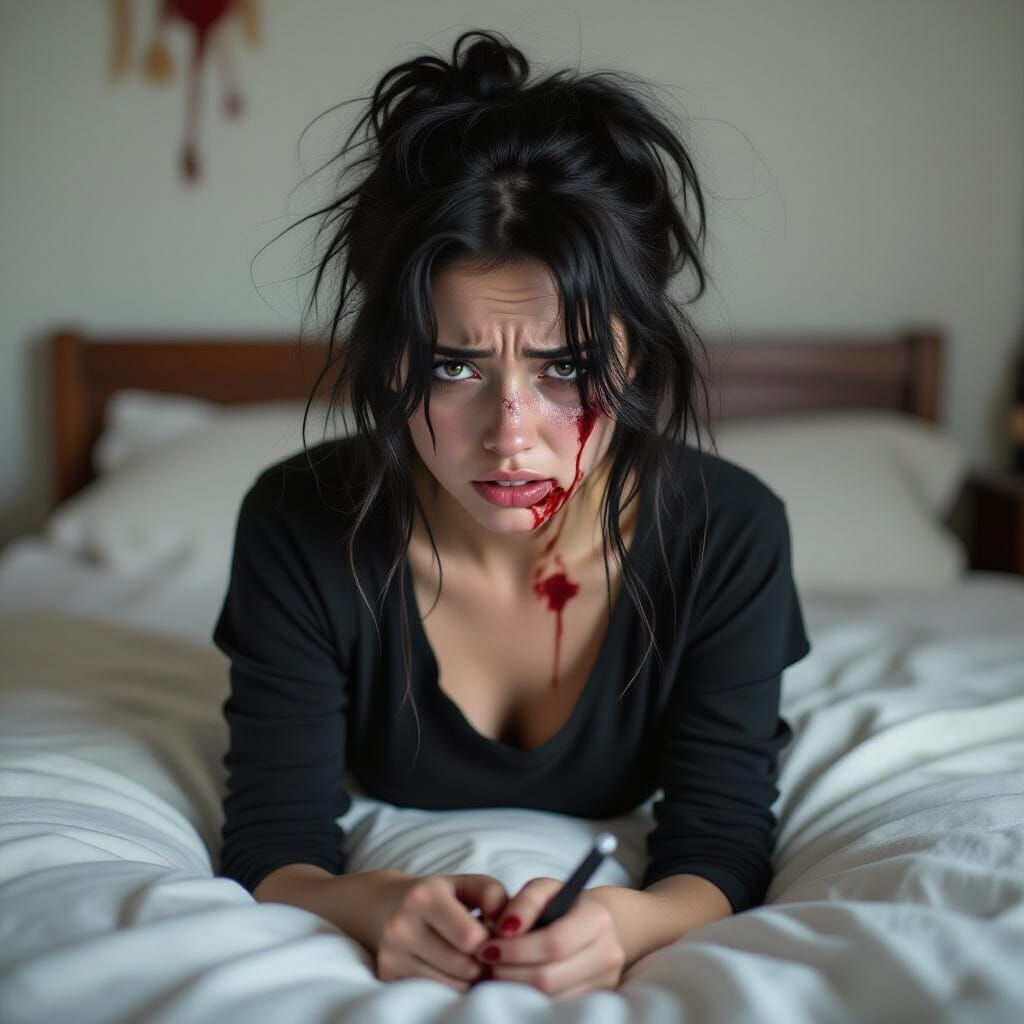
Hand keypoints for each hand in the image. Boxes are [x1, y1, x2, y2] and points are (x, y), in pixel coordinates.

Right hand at [370, 873, 509, 992]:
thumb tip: (506, 926)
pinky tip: (450, 968)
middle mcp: (402, 924)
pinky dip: (450, 985)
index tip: (490, 932)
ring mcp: (392, 952)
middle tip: (483, 951)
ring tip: (468, 958)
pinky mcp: (387, 974)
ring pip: (451, 985)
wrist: (384, 904)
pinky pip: (434, 993)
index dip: (490, 939)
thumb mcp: (466, 883)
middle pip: (463, 966)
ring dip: (468, 977)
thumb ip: (492, 895)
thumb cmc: (439, 895)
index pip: (471, 937)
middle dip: (481, 961)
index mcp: (425, 896)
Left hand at [473, 877, 626, 998]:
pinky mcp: (596, 999)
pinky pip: (555, 1006)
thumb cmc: (565, 903)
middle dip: (509, 972)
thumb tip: (506, 929)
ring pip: (550, 998)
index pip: (554, 943)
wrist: (601, 924)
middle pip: (549, 978)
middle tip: (487, 962)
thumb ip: (525, 902)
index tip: (487, 947)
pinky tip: (515, 981)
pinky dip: (529, 997)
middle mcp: (608, 953)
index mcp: (597, 919)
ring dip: (514, 987)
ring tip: (497, 970)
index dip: (516, 949)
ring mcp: (605, 982)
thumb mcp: (545, 889)